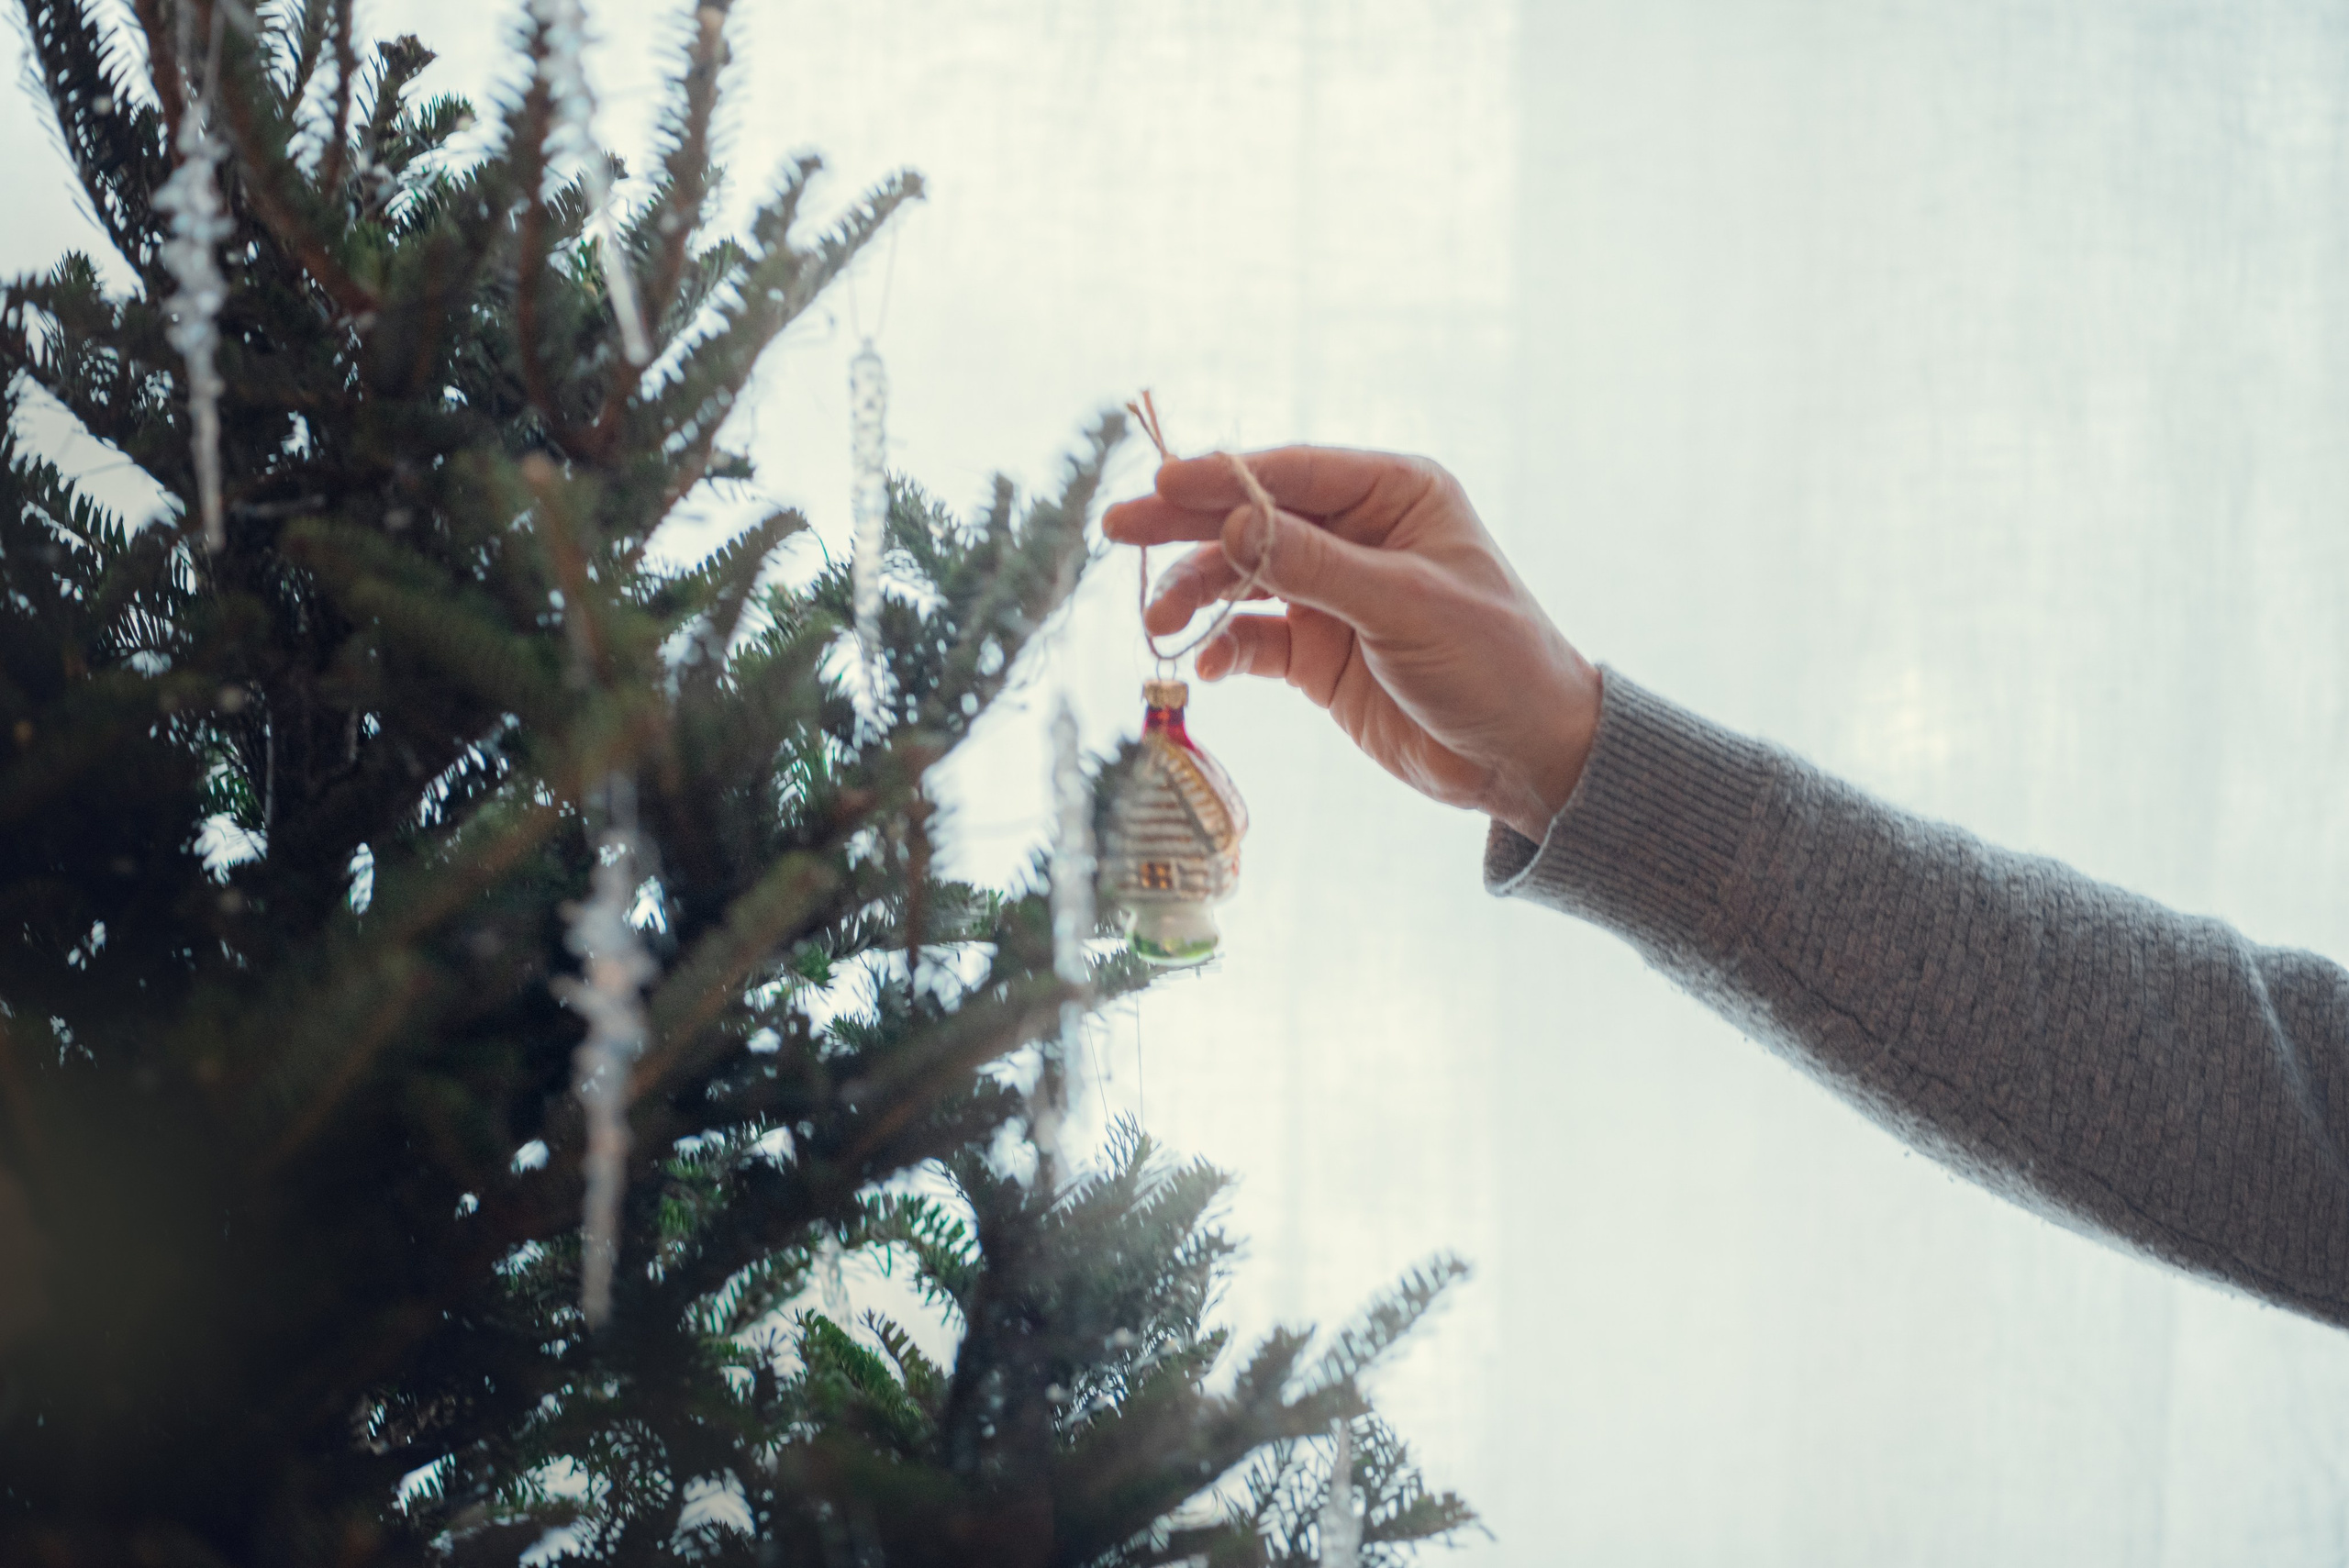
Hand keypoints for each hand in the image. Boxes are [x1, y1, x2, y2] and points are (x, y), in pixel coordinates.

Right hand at [1102, 446, 1601, 842]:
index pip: (1293, 472)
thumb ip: (1315, 566)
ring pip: (1243, 577)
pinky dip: (1223, 646)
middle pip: (1254, 518)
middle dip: (1186, 527)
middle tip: (1118, 529)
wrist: (1526, 757)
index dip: (1223, 478)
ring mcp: (1334, 594)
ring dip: (1197, 594)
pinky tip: (1201, 663)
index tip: (1160, 483)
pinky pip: (1254, 638)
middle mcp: (1359, 534)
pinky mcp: (1319, 653)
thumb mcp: (1405, 606)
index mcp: (1395, 495)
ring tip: (1155, 621)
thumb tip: (1230, 525)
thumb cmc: (1493, 662)